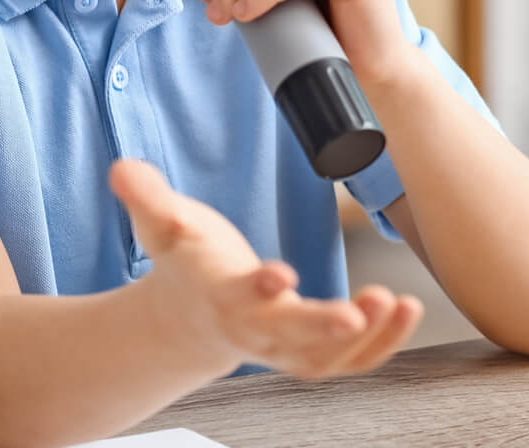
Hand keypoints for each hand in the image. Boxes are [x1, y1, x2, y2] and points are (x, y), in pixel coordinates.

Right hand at [110, 158, 422, 378]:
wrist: (188, 316)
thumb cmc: (185, 262)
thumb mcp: (160, 225)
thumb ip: (146, 197)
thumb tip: (121, 169)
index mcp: (217, 296)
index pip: (236, 297)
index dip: (257, 288)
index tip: (281, 275)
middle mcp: (252, 329)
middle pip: (288, 336)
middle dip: (322, 327)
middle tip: (357, 312)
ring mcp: (283, 346)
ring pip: (325, 357)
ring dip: (366, 338)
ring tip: (396, 304)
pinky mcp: (309, 350)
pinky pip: (350, 360)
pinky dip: (383, 344)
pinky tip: (407, 311)